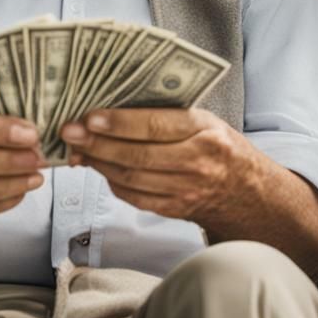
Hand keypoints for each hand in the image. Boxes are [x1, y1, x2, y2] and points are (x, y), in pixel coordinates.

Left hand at [61, 108, 260, 226]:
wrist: (247, 192)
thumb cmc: (221, 147)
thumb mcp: (206, 121)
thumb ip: (169, 114)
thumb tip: (117, 107)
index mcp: (205, 131)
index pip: (156, 126)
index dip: (119, 123)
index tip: (91, 117)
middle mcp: (197, 162)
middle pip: (137, 154)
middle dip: (98, 144)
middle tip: (70, 132)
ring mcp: (186, 189)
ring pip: (132, 178)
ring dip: (99, 163)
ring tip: (77, 150)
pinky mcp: (175, 209)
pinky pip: (136, 197)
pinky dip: (113, 183)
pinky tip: (99, 169)